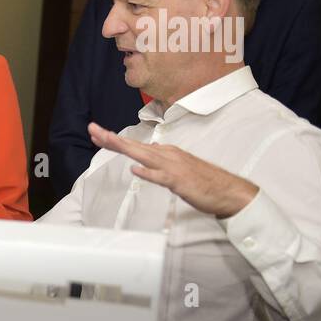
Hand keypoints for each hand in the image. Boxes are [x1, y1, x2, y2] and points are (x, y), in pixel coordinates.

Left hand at [88, 122, 257, 217]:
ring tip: (107, 140)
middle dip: (111, 138)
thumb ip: (158, 163)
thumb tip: (143, 159)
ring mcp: (173, 167)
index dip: (114, 139)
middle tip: (92, 129)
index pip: (134, 145)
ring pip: (144, 155)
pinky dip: (148, 173)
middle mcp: (167, 155)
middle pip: (134, 146)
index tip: (96, 133)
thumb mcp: (175, 169)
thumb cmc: (202, 181)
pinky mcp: (180, 181)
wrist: (228, 191)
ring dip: (125, 148)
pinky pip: (161, 177)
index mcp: (165, 153)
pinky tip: (135, 170)